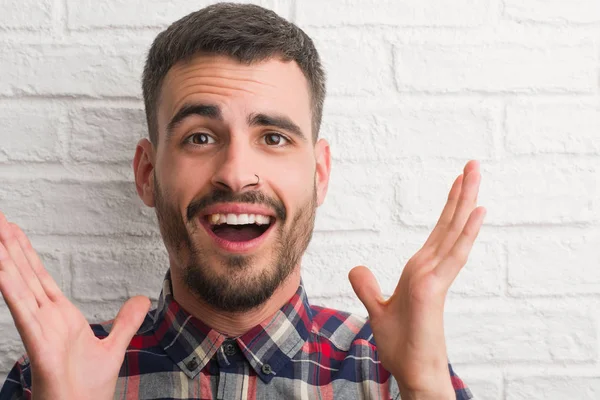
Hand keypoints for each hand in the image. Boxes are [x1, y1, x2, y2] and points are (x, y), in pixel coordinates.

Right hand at [0, 213, 149, 399]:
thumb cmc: (88, 388)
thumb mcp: (114, 346)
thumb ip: (126, 321)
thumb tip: (142, 299)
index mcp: (59, 316)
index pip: (39, 276)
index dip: (26, 253)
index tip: (13, 231)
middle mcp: (45, 318)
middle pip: (25, 274)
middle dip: (11, 246)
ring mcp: (39, 329)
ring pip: (20, 287)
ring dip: (7, 260)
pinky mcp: (38, 344)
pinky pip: (22, 312)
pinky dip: (11, 290)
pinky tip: (2, 271)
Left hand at [349, 160, 485, 398]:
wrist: (411, 372)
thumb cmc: (402, 346)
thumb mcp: (377, 310)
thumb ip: (368, 288)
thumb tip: (357, 267)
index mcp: (420, 270)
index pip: (438, 231)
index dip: (449, 207)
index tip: (458, 182)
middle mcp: (431, 268)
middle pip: (449, 224)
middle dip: (461, 193)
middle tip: (473, 164)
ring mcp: (435, 277)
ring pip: (454, 232)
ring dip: (466, 202)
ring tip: (476, 173)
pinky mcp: (433, 289)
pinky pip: (452, 256)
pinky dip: (465, 234)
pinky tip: (477, 212)